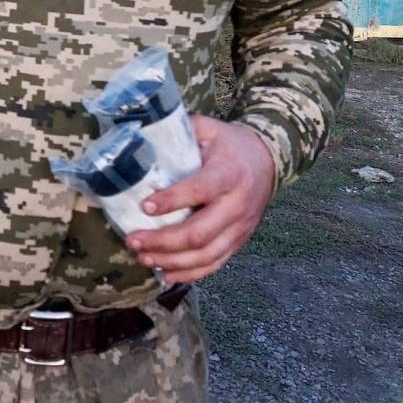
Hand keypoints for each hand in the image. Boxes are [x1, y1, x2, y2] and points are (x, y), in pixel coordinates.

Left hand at [125, 115, 276, 282]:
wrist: (269, 159)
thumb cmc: (229, 143)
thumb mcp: (208, 128)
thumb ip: (181, 132)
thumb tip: (142, 137)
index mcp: (229, 173)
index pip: (200, 190)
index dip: (171, 201)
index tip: (144, 207)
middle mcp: (237, 204)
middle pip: (200, 233)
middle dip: (163, 241)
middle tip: (133, 241)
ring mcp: (240, 227)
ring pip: (206, 255)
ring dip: (172, 261)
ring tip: (143, 257)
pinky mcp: (240, 240)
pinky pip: (216, 263)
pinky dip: (190, 274)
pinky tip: (166, 274)